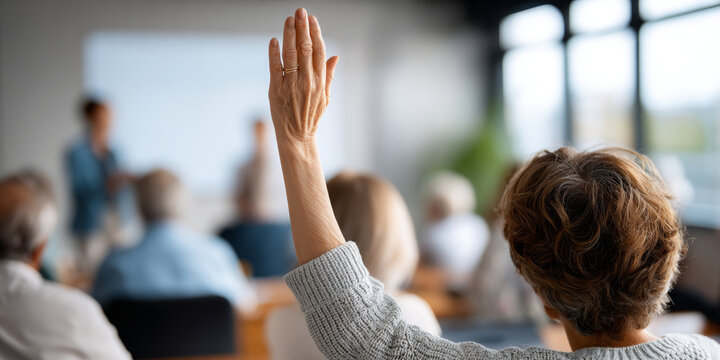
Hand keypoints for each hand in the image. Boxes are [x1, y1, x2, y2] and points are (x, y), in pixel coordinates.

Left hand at [268, 8, 338, 147]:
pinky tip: (274, 40)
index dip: (316, 33)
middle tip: (300, 11)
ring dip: (289, 35)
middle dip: (303, 28)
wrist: (297, 137)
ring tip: (288, 20)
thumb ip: (329, 76)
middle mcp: (307, 82)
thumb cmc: (311, 116)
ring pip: (291, 55)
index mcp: (320, 82)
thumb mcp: (325, 98)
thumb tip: (336, 57)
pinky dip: (274, 53)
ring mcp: (291, 86)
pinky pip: (275, 68)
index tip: (312, 19)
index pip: (320, 52)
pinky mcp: (276, 91)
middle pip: (306, 49)